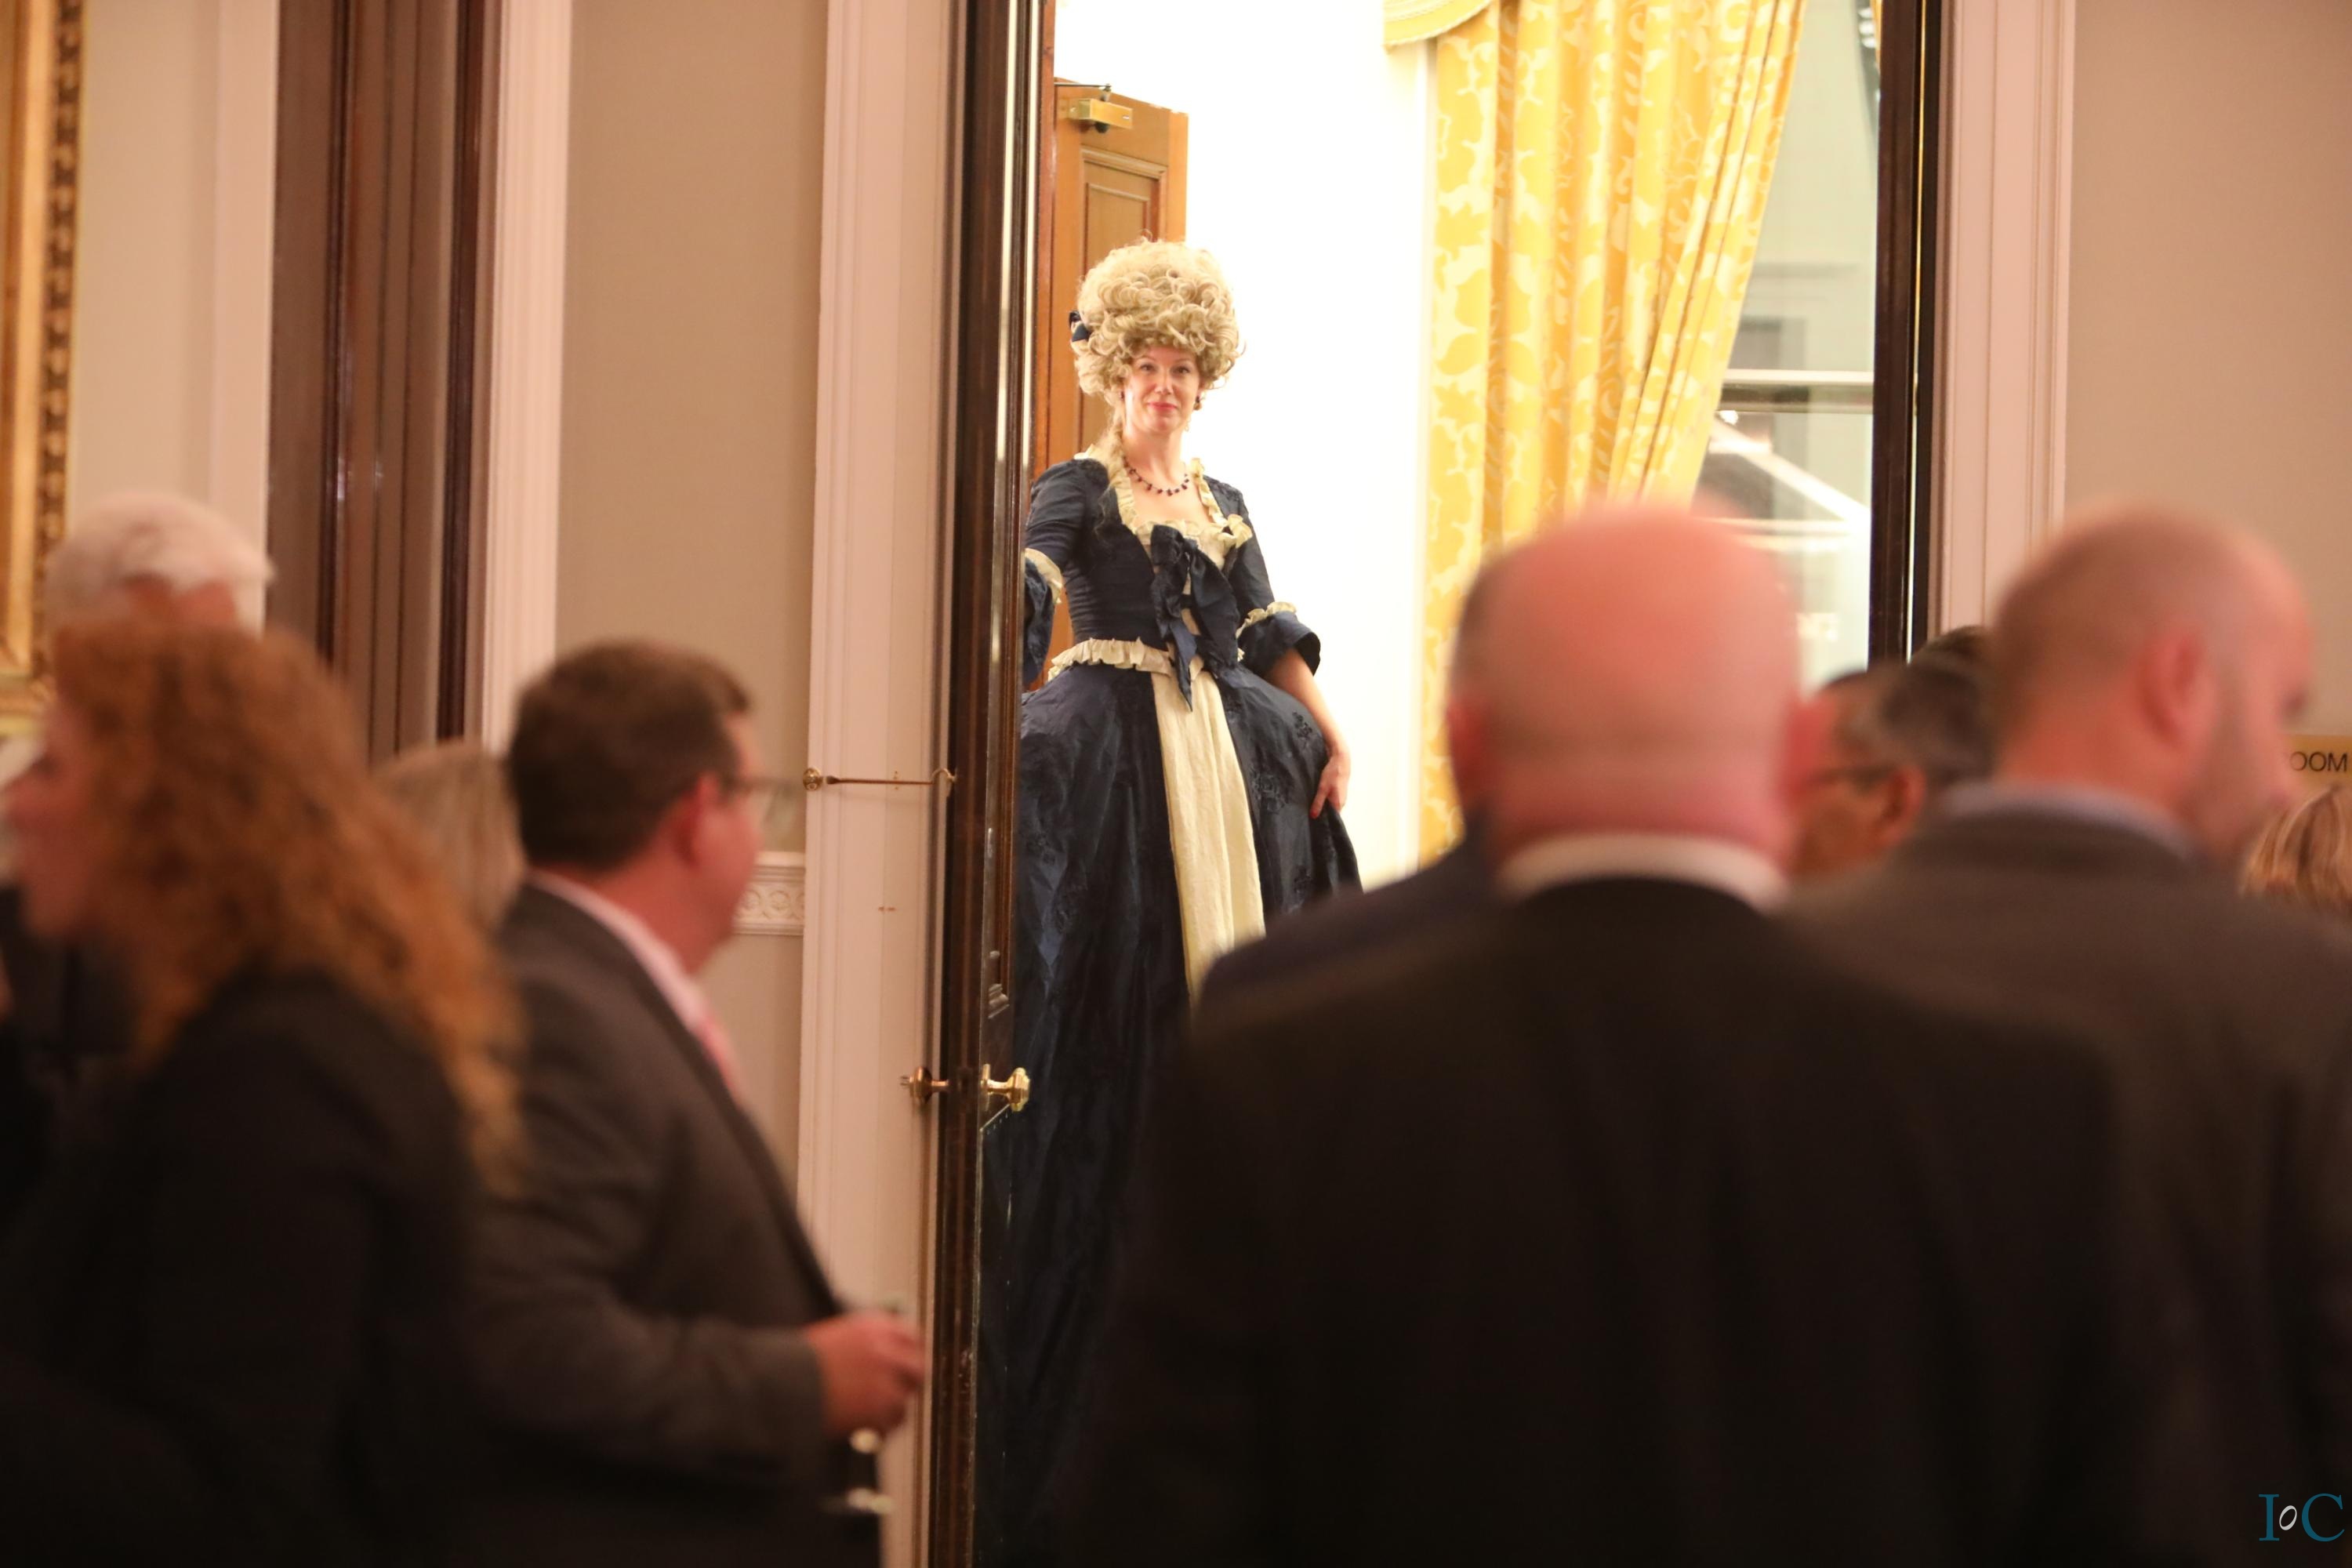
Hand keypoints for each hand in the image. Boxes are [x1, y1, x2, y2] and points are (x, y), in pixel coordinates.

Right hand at [805, 1311, 925, 1437]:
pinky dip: (881, 1429)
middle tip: (896, 1396)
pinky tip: (866, 1429)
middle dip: (908, 1384)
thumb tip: (881, 1359)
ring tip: (873, 1418)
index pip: (911, 1337)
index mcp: (873, 1326)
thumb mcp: (835, 1338)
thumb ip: (864, 1345)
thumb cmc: (798, 1364)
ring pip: (904, 1401)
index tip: (908, 1366)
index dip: (911, 1354)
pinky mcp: (879, 1408)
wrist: (781, 1385)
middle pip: (917, 1369)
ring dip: (892, 1411)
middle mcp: (885, 1349)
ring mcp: (884, 1379)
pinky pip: (891, 1423)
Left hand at [1311, 744, 1350, 818]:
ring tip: (1312, 809)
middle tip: (1310, 818)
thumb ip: (1318, 803)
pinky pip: (1332, 800)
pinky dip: (1325, 801)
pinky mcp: (1339, 791)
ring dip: (1323, 807)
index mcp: (1339, 804)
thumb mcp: (1322, 789)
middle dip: (1322, 815)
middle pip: (1332, 813)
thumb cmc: (1333, 774)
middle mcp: (1342, 803)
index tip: (1314, 825)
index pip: (1332, 819)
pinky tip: (1317, 799)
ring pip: (1331, 806)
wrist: (1341, 760)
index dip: (1324, 822)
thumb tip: (1313, 816)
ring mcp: (1341, 797)